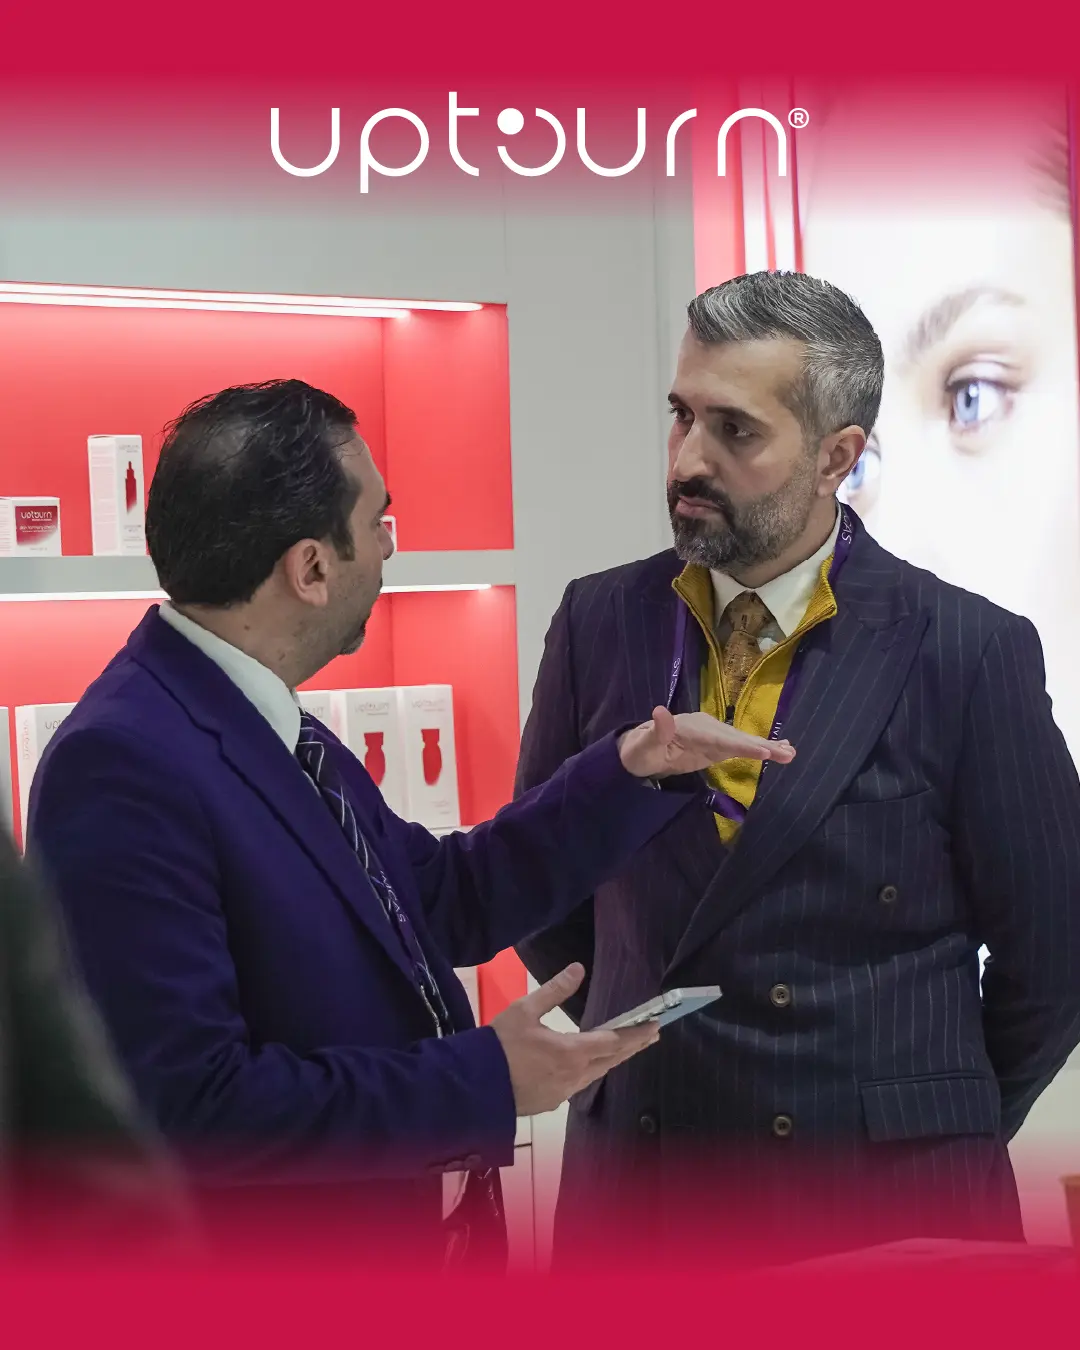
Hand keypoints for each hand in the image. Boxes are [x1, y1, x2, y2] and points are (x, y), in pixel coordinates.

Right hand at [490, 964, 658, 1116]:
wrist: (473, 1084)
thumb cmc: (499, 1044)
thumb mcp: (524, 1009)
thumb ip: (554, 990)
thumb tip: (578, 968)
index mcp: (570, 1052)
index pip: (613, 1042)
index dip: (636, 1033)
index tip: (655, 1026)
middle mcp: (573, 1075)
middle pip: (611, 1060)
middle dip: (632, 1046)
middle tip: (651, 1035)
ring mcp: (563, 1092)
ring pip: (596, 1073)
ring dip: (613, 1059)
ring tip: (625, 1048)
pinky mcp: (551, 1101)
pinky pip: (579, 1083)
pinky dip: (591, 1070)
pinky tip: (589, 1065)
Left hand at [618, 706, 795, 779]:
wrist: (640, 751)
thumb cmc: (639, 750)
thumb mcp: (643, 744)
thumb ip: (656, 731)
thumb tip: (660, 711)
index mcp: (691, 726)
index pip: (718, 737)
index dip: (740, 744)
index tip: (761, 751)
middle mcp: (706, 726)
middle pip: (736, 738)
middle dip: (762, 746)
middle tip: (787, 753)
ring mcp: (713, 736)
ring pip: (742, 742)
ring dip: (767, 747)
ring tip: (791, 753)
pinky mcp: (716, 746)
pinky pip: (740, 748)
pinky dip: (759, 750)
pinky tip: (779, 752)